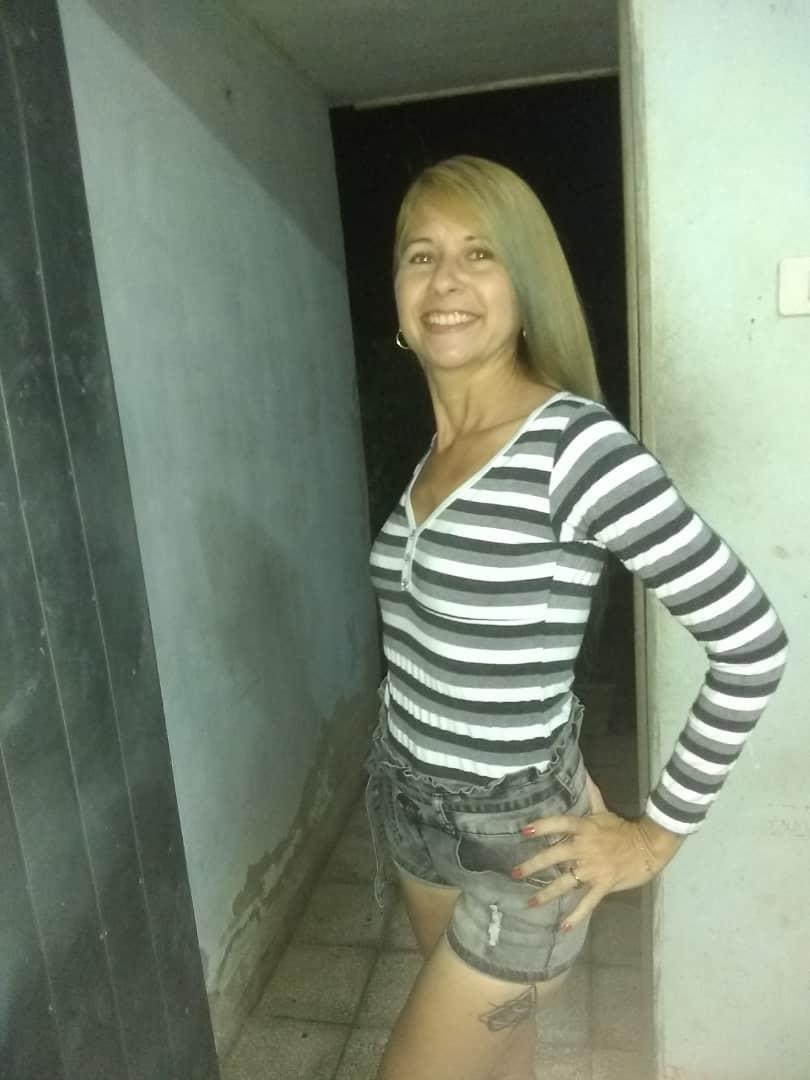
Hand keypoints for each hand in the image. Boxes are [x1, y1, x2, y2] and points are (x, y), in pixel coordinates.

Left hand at [513, 774, 683, 931]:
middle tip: (514, 873)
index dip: (541, 826)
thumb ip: (591, 795)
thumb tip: (583, 772)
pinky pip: (587, 903)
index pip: (559, 824)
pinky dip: (575, 916)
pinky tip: (562, 928)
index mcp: (584, 828)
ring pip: (565, 882)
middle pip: (554, 856)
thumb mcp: (604, 811)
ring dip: (546, 893)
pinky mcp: (604, 885)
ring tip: (529, 902)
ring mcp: (593, 868)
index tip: (523, 831)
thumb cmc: (623, 829)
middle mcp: (585, 848)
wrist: (649, 847)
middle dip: (533, 866)